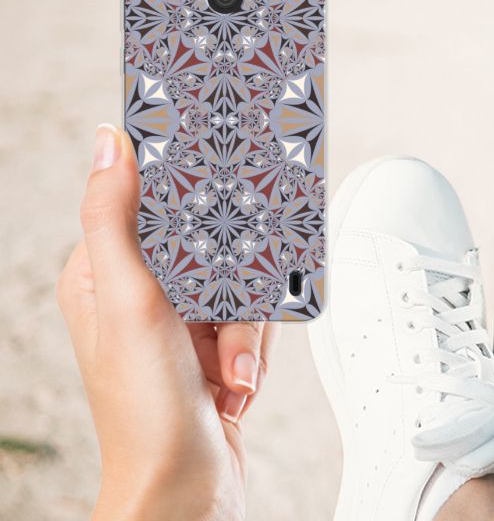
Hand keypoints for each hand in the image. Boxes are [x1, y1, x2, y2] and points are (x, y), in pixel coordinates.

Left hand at [57, 125, 276, 520]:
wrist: (185, 491)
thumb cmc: (146, 412)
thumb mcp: (129, 302)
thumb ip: (115, 220)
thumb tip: (108, 145)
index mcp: (102, 274)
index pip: (148, 204)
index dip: (187, 195)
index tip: (219, 182)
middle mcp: (139, 295)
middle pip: (210, 244)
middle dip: (230, 290)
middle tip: (223, 320)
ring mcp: (179, 323)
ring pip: (240, 284)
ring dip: (244, 332)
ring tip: (227, 371)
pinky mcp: (211, 348)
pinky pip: (253, 320)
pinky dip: (252, 352)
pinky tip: (235, 383)